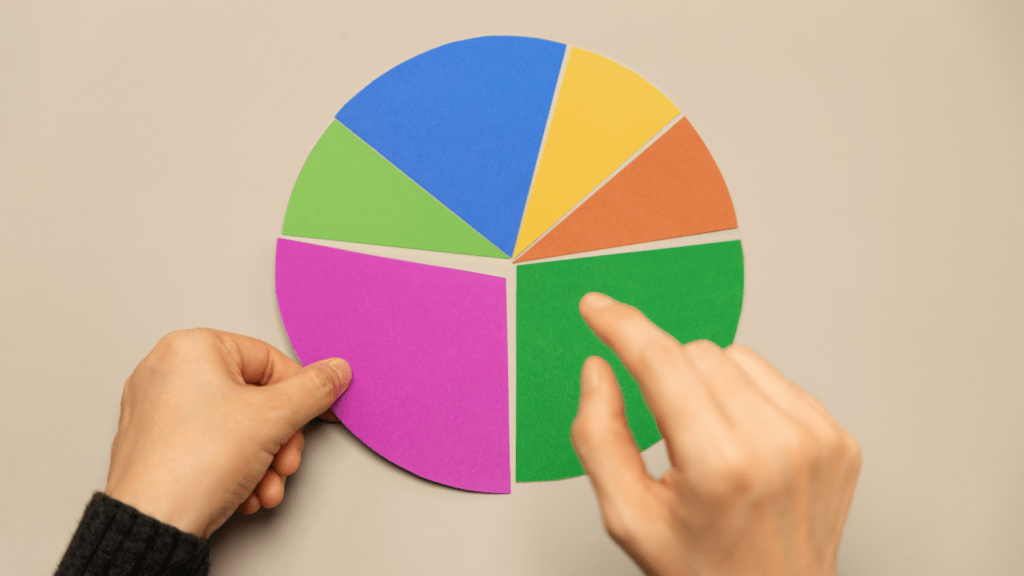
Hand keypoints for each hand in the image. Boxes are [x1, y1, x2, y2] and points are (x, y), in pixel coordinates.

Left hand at [104, 329, 350, 537]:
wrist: (152, 522)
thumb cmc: (193, 464)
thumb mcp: (275, 418)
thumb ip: (313, 389)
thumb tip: (334, 372)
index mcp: (191, 348)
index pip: (269, 360)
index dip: (300, 393)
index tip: (316, 414)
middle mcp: (167, 371)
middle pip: (254, 397)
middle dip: (279, 439)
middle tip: (285, 461)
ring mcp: (157, 408)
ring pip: (235, 426)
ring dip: (263, 459)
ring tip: (264, 485)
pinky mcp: (155, 443)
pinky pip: (211, 444)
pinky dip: (236, 467)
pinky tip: (244, 491)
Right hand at [571, 293, 860, 575]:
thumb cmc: (703, 571)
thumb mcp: (629, 517)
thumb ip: (600, 438)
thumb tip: (599, 370)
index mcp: (721, 465)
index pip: (662, 364)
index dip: (623, 328)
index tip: (598, 308)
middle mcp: (778, 444)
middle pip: (698, 353)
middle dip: (667, 376)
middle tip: (668, 431)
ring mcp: (817, 439)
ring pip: (738, 356)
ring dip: (709, 384)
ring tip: (708, 440)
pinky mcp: (839, 438)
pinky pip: (776, 380)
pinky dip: (748, 399)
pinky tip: (744, 445)